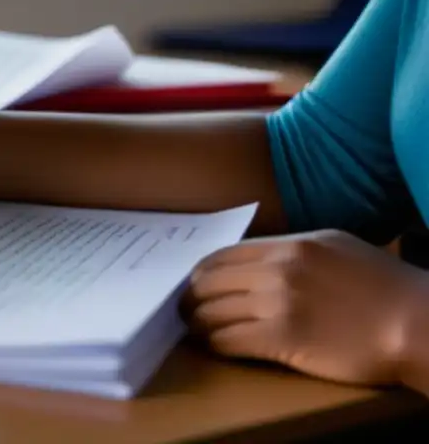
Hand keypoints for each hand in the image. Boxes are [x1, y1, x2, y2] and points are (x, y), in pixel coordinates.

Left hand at [182, 230, 427, 386]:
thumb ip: (293, 249)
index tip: (194, 284)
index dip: (200, 273)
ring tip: (195, 330)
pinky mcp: (282, 338)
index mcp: (289, 244)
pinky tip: (214, 346)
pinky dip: (214, 344)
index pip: (222, 255)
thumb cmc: (382, 287)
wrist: (415, 323)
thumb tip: (255, 260)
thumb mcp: (334, 246)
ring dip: (197, 323)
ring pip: (212, 311)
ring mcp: (278, 302)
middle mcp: (277, 268)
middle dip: (190, 298)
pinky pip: (229, 339)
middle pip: (208, 282)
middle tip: (184, 310)